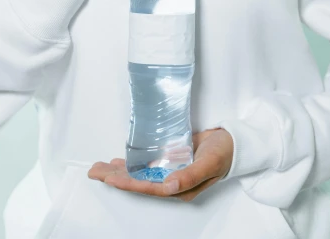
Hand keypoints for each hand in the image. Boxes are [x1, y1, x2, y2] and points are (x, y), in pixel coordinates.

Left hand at [87, 128, 232, 201]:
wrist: (234, 142)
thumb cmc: (224, 154)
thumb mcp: (209, 164)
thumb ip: (189, 176)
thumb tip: (168, 186)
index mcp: (180, 187)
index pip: (147, 187)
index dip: (127, 183)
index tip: (110, 178)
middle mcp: (172, 181)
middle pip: (138, 181)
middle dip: (115, 177)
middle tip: (94, 170)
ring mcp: (170, 169)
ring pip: (140, 172)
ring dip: (120, 170)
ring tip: (100, 167)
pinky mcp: (171, 158)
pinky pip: (148, 162)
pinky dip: (133, 161)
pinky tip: (121, 160)